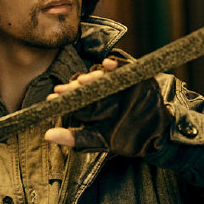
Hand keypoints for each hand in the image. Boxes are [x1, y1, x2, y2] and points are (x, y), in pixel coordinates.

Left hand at [44, 57, 172, 156]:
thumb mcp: (98, 141)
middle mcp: (103, 89)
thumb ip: (74, 139)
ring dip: (92, 75)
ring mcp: (118, 81)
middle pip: (86, 82)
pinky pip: (123, 65)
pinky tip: (107, 64)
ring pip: (101, 73)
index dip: (64, 95)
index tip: (53, 96)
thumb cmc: (124, 139)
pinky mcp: (133, 75)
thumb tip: (47, 136)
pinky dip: (115, 63)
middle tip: (67, 88)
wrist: (156, 137)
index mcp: (92, 102)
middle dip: (75, 85)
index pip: (75, 95)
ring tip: (84, 80)